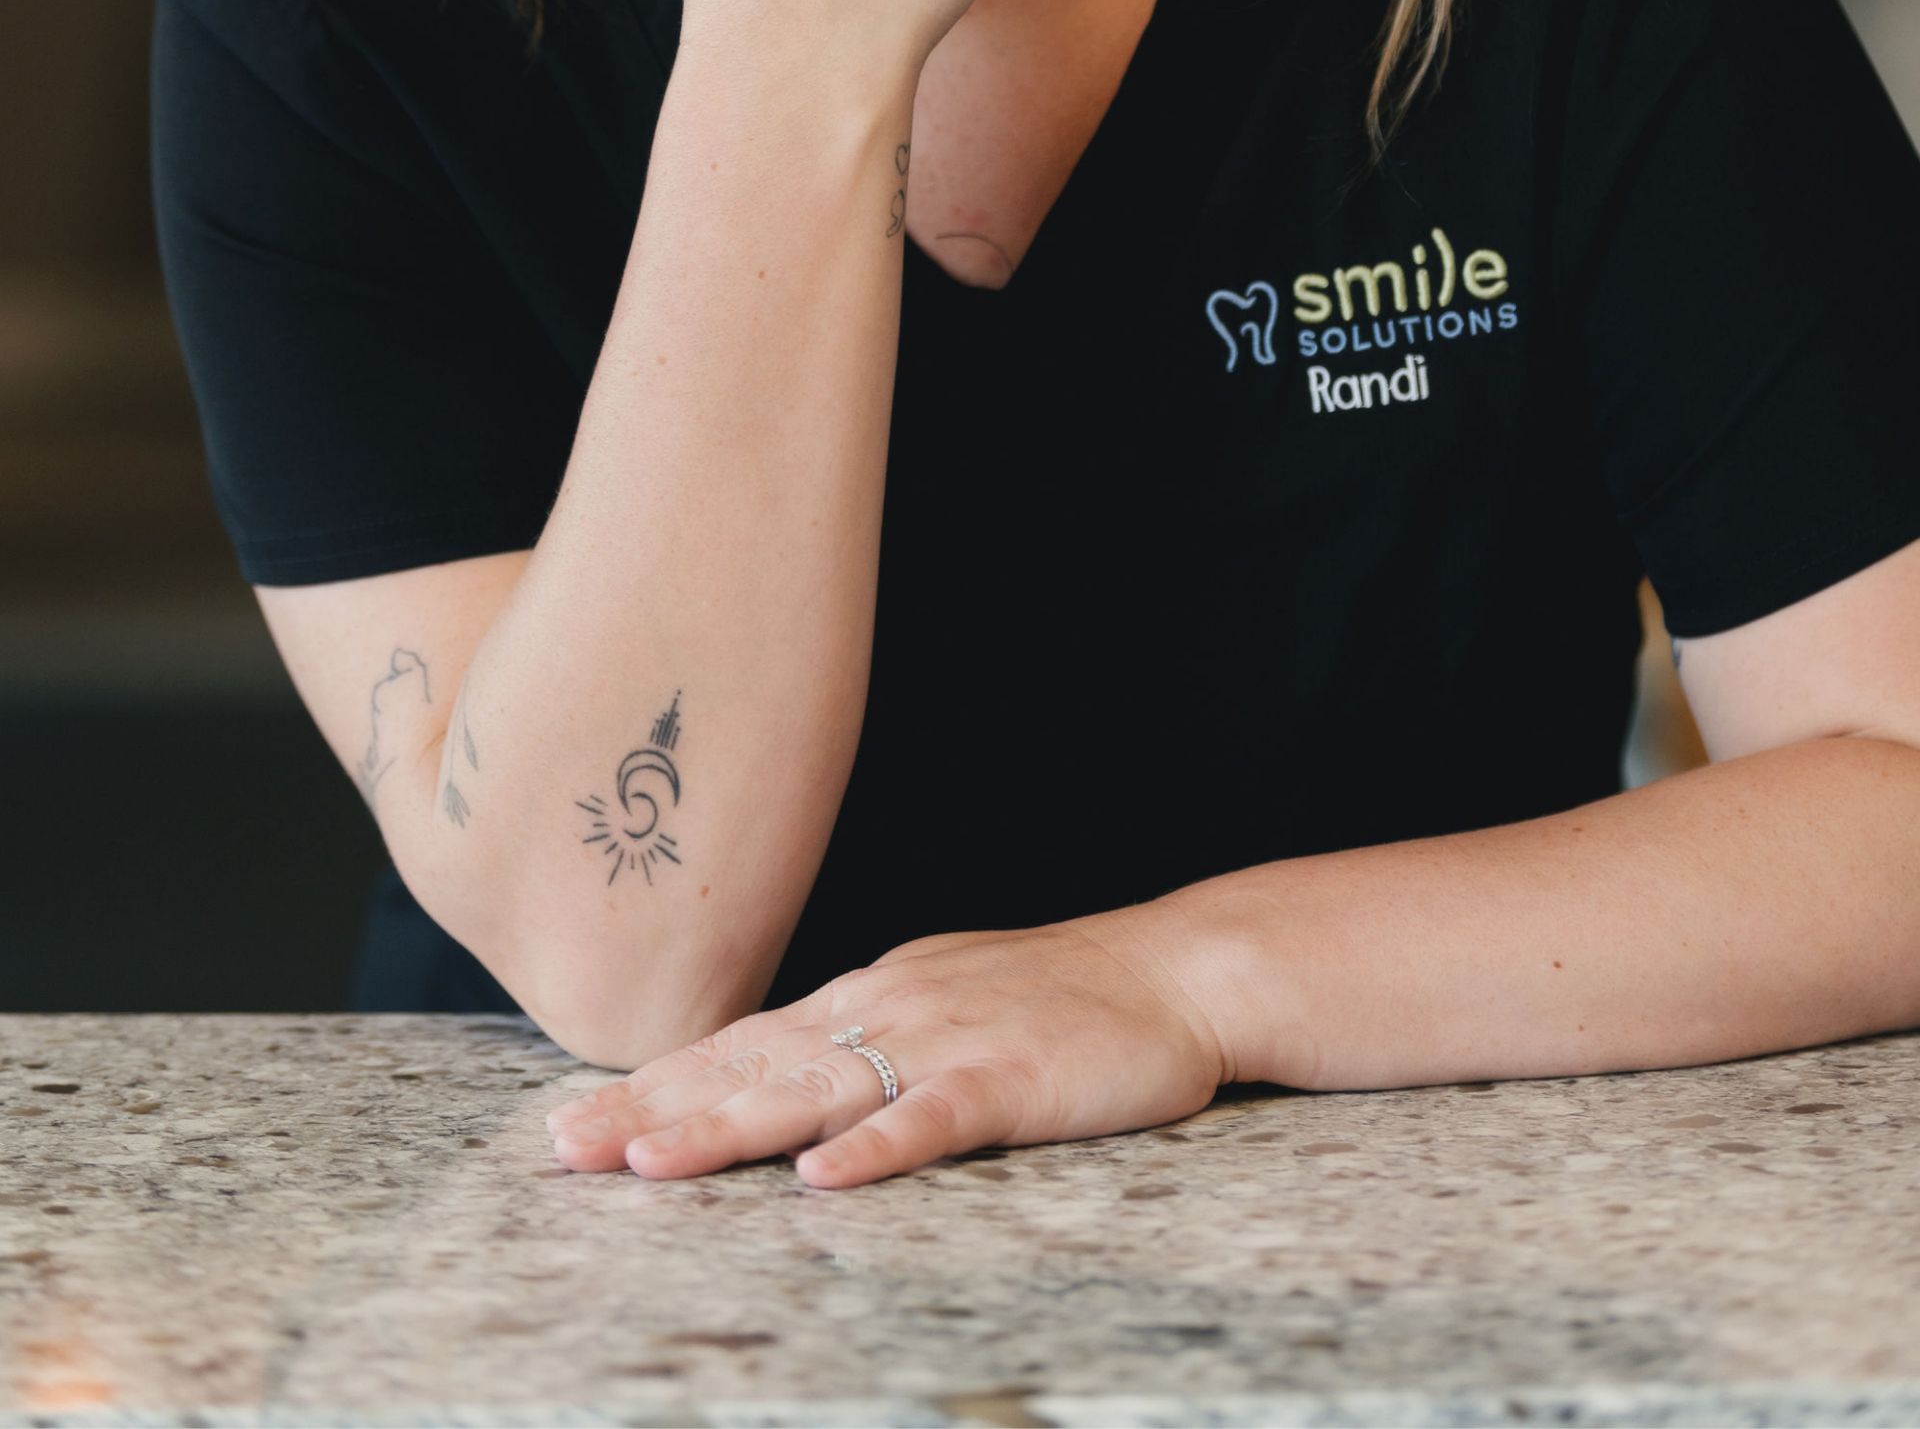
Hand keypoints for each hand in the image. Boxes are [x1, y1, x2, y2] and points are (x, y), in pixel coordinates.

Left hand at [543, 903, 1228, 1189]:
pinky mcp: (1007, 1081)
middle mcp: (887, 1012)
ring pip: (817, 1090)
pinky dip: (874, 1148)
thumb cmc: (1055, 997)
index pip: (738, 1045)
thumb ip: (857, 1039)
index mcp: (867, 999)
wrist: (1171, 972)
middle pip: (752, 1067)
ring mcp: (945, 1043)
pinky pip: (930, 1119)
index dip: (653, 1084)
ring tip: (650, 1164)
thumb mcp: (935, 1003)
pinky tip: (821, 1180)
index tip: (570, 1119)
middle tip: (566, 1148)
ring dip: (729, 1127)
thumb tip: (769, 1072)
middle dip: (653, 1109)